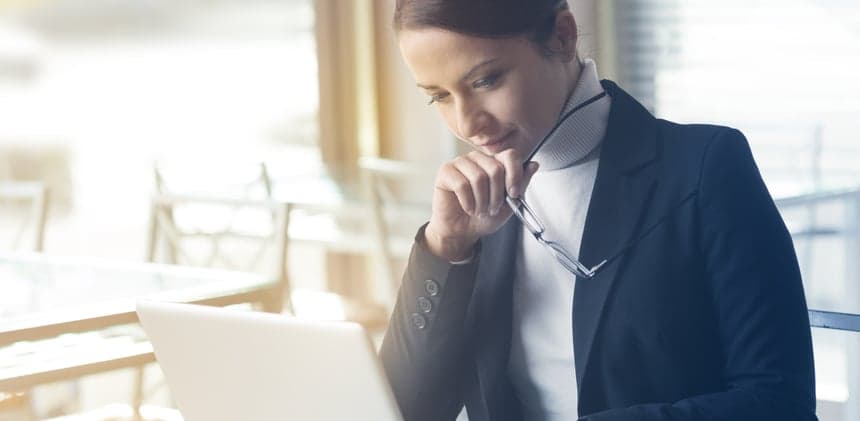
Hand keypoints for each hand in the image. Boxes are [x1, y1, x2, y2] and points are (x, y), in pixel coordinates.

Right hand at [424, 149, 539, 260]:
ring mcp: (461, 163)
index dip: (515, 175)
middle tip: (491, 208)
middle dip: (496, 196)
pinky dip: (467, 202)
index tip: (513, 194)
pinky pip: (461, 184)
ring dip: (481, 201)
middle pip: (495, 169)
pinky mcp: (446, 172)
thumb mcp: (509, 204)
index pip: (510, 155)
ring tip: (479, 209)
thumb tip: (534, 165)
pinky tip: (467, 208)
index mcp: (495, 162)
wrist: (463, 231)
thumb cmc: (483, 217)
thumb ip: (521, 184)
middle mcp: (478, 158)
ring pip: (478, 177)